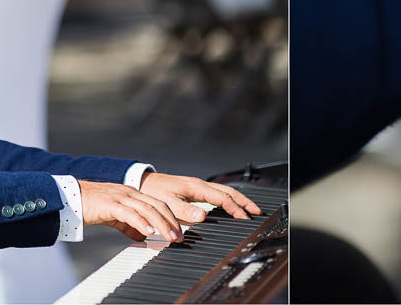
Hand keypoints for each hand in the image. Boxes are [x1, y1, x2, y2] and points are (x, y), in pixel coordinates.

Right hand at [78, 180, 185, 242]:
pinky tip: (149, 232)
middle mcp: (131, 193)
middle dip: (171, 222)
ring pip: (147, 209)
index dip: (171, 218)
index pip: (159, 204)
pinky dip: (141, 223)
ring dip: (161, 225)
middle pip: (158, 205)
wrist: (72, 198)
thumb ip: (130, 225)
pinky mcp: (110, 204)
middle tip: (180, 238)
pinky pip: (130, 213)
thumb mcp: (116, 216)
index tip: (180, 232)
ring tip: (170, 237)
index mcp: (134, 194)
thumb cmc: (94, 206)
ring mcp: (121, 197)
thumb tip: (143, 237)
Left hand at [137, 172, 262, 224]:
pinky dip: (229, 199)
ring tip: (250, 209)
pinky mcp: (195, 189)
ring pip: (225, 191)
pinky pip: (218, 193)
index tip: (245, 218)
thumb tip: (204, 216)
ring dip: (239, 200)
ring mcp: (199, 186)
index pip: (222, 198)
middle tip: (257, 212)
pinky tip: (231, 205)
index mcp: (196, 187)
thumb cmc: (155, 192)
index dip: (235, 208)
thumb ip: (186, 211)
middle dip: (244, 202)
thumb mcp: (168, 203)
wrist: (143, 182)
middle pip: (229, 192)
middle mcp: (200, 185)